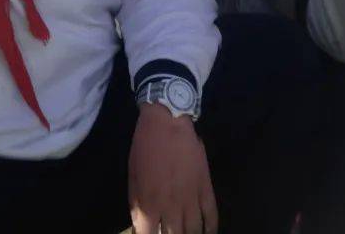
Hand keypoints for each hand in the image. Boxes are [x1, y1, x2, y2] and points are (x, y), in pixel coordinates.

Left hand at [129, 104, 217, 233]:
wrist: (167, 123)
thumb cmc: (144, 148)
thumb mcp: (133, 178)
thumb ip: (137, 205)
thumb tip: (142, 224)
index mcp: (149, 203)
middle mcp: (170, 206)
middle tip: (170, 233)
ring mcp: (191, 198)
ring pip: (193, 230)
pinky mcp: (206, 188)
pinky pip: (211, 214)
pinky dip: (211, 228)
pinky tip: (208, 232)